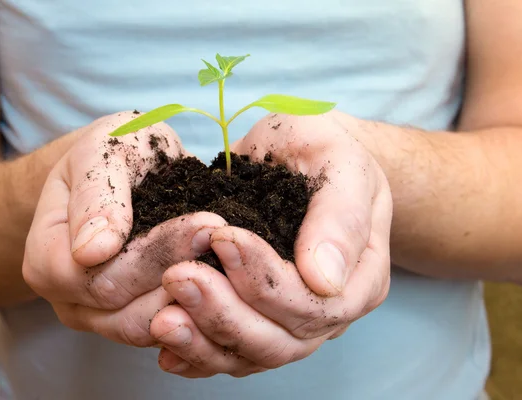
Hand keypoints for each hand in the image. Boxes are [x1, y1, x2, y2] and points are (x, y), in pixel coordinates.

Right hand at [23, 111, 226, 346]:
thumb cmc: (111, 154)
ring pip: (151, 328)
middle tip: (230, 238)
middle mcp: (69, 300)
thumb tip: (92, 251)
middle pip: (124, 309)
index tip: (206, 222)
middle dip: (182, 271)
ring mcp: (103, 318)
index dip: (152, 255)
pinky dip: (202, 310)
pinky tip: (232, 280)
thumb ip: (95, 194)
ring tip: (235, 258)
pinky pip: (171, 331)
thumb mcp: (102, 151)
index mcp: (47, 257)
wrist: (127, 171)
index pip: (93, 276)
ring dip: (198, 295)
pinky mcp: (137, 321)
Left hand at [149, 111, 392, 376]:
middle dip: (225, 313)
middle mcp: (326, 312)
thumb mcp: (339, 163)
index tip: (222, 238)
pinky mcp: (255, 319)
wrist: (297, 155)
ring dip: (204, 341)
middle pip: (280, 340)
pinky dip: (197, 353)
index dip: (266, 281)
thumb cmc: (322, 150)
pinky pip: (229, 351)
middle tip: (178, 278)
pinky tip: (165, 348)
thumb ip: (341, 216)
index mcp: (359, 279)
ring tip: (162, 320)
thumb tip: (325, 280)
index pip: (315, 305)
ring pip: (250, 354)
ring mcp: (290, 322)